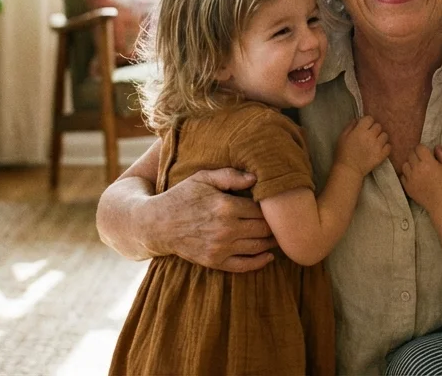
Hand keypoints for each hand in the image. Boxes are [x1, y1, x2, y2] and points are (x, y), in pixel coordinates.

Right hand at [160, 167, 278, 271]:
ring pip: (258, 247)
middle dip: (276, 226)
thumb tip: (256, 178)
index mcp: (226, 206)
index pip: (261, 209)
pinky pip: (244, 266)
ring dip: (272, 242)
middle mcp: (225, 229)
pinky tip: (268, 256)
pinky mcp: (215, 262)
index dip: (272, 208)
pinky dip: (260, 262)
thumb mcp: (203, 178)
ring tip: (279, 236)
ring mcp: (220, 248)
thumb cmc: (182, 196)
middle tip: (284, 222)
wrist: (157, 224)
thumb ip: (230, 175)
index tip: (277, 205)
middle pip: (264, 229)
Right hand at [335, 115, 390, 176]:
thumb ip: (350, 126)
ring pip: (385, 135)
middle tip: (369, 135)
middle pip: (378, 126)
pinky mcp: (382, 155)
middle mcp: (370, 136)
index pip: (370, 118)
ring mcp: (378, 146)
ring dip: (380, 137)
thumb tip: (358, 120)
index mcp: (360, 131)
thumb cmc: (343, 153)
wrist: (349, 169)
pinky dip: (385, 147)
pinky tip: (379, 149)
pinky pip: (389, 146)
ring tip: (375, 142)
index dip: (367, 122)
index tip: (364, 127)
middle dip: (374, 129)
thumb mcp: (342, 137)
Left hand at [399, 145, 441, 212]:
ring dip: (410, 164)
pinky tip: (414, 177)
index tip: (426, 153)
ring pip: (405, 164)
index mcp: (428, 162)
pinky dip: (407, 175)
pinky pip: (402, 176)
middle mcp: (417, 168)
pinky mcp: (407, 187)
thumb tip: (436, 146)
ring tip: (417, 168)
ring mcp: (410, 178)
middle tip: (422, 160)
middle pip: (411, 154)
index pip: (419, 148)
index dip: (422, 149)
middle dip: (416, 155)